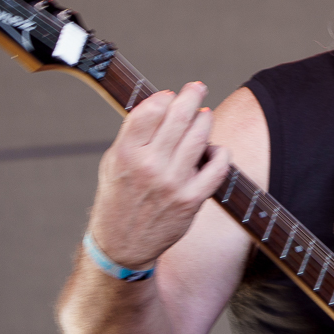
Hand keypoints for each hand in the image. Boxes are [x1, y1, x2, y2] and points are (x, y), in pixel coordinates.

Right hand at [88, 82, 232, 269]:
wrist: (122, 245)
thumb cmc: (118, 197)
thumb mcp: (113, 162)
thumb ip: (134, 135)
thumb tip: (162, 104)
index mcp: (126, 153)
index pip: (151, 110)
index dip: (164, 97)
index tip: (169, 95)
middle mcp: (149, 166)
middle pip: (179, 118)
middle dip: (192, 96)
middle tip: (197, 88)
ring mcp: (172, 183)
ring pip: (200, 137)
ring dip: (205, 121)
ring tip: (204, 116)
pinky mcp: (191, 200)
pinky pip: (217, 169)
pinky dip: (220, 154)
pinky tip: (215, 150)